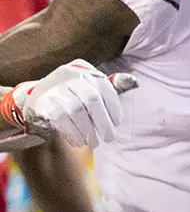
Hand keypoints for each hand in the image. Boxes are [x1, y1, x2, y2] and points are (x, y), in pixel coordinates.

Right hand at [0, 60, 136, 146]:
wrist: (32, 100)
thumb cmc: (70, 96)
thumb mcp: (90, 87)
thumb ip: (111, 86)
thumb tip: (135, 82)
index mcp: (82, 69)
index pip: (104, 87)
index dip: (114, 106)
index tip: (118, 122)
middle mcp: (67, 74)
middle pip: (91, 99)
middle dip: (103, 121)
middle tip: (109, 138)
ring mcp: (52, 87)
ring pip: (76, 110)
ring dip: (87, 131)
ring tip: (92, 142)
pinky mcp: (41, 102)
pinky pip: (60, 119)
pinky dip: (72, 132)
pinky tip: (78, 141)